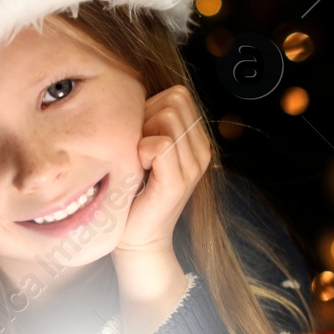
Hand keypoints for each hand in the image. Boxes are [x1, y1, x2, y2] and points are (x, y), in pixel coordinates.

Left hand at [114, 85, 209, 261]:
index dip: (151, 107)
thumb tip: (132, 95)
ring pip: (168, 116)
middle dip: (148, 116)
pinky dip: (142, 151)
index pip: (177, 94)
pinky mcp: (179, 181)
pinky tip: (139, 170)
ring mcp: (194, 166)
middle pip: (175, 99)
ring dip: (143, 133)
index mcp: (195, 139)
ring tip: (139, 160)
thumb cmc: (132, 191)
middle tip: (137, 149)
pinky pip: (162, 144)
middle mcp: (201, 150)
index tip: (139, 137)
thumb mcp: (142, 148)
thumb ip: (148, 121)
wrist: (136, 239)